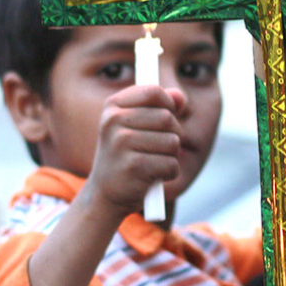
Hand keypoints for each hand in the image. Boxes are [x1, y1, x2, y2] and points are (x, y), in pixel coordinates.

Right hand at [84, 85, 185, 214]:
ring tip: (152, 162)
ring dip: (171, 156)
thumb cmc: (126, 155)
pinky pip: (171, 164)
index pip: (154, 92)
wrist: (106, 193)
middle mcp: (113, 121)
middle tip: (157, 148)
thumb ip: (161, 106)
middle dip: (172, 134)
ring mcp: (121, 143)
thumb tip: (180, 95)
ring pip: (173, 142)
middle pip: (167, 118)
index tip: (164, 118)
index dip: (168, 105)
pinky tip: (152, 177)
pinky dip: (168, 173)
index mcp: (113, 106)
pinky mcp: (133, 167)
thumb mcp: (137, 125)